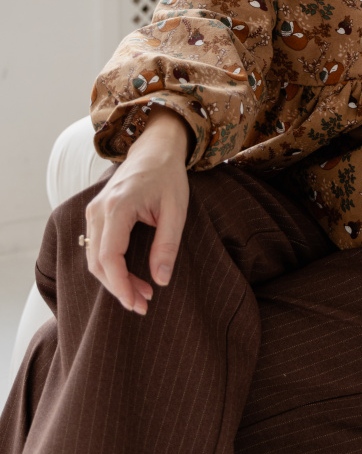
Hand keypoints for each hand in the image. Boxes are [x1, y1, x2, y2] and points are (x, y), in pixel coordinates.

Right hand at [83, 107, 191, 314]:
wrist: (155, 148)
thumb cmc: (168, 176)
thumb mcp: (176, 210)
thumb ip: (167, 245)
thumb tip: (161, 280)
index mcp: (118, 207)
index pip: (109, 257)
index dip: (120, 285)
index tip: (138, 303)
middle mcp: (99, 210)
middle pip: (97, 262)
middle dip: (119, 288)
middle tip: (143, 304)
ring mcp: (93, 211)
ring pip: (93, 257)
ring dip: (114, 279)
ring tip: (141, 293)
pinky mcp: (95, 213)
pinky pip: (95, 247)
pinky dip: (109, 266)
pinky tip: (130, 275)